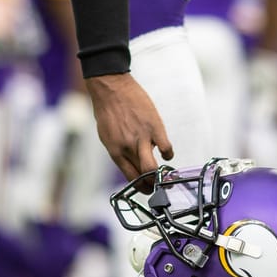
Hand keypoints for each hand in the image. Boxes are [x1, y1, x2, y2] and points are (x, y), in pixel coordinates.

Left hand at [86, 73, 173, 191]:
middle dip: (154, 185)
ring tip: (167, 174)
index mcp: (115, 152)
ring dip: (162, 175)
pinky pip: (166, 149)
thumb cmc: (108, 111)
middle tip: (160, 184)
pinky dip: (168, 153)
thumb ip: (120, 151)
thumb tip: (131, 164)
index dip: (142, 187)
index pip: (131, 178)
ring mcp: (141, 138)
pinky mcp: (154, 127)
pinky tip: (166, 151)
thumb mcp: (107, 136)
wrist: (111, 87)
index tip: (148, 189)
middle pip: (144, 176)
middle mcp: (127, 148)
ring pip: (154, 168)